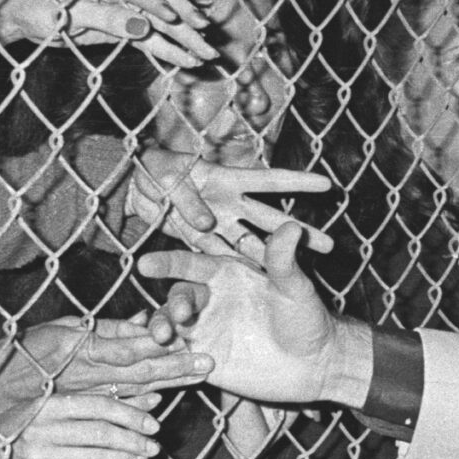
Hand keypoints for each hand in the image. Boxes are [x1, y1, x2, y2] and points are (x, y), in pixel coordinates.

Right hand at [0, 315, 210, 458]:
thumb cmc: (29, 422)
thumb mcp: (57, 405)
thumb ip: (101, 398)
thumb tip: (154, 394)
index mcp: (48, 403)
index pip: (98, 405)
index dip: (131, 413)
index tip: (155, 423)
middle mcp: (41, 428)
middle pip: (98, 433)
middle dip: (133, 440)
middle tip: (156, 446)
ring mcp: (38, 456)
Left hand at [19, 0, 214, 67]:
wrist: (22, 14)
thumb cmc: (37, 6)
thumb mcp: (68, 14)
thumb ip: (107, 19)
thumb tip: (142, 26)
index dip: (157, 5)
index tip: (173, 20)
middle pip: (161, 2)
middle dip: (184, 21)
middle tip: (205, 36)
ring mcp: (126, 4)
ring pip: (162, 22)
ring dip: (185, 39)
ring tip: (208, 54)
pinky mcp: (125, 24)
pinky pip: (152, 38)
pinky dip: (170, 50)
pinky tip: (189, 60)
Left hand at [119, 150, 334, 259]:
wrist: (129, 185)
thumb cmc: (152, 170)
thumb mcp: (169, 176)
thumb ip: (188, 199)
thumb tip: (207, 223)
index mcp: (228, 181)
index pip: (269, 180)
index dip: (298, 181)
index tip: (328, 184)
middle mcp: (230, 205)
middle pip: (271, 220)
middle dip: (300, 233)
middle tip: (329, 246)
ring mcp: (218, 226)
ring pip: (253, 245)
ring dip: (277, 259)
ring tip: (307, 270)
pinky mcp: (200, 244)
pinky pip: (224, 260)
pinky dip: (240, 273)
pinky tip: (261, 287)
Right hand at [139, 222, 347, 404]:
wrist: (315, 364)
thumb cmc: (308, 319)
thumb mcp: (296, 288)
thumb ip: (284, 261)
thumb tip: (291, 227)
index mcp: (226, 274)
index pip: (191, 265)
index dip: (168, 264)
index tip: (146, 264)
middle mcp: (210, 299)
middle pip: (178, 296)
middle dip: (172, 304)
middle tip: (179, 314)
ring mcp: (205, 328)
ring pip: (169, 324)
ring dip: (161, 329)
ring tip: (164, 338)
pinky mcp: (204, 357)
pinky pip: (177, 354)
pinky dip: (168, 355)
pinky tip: (169, 360)